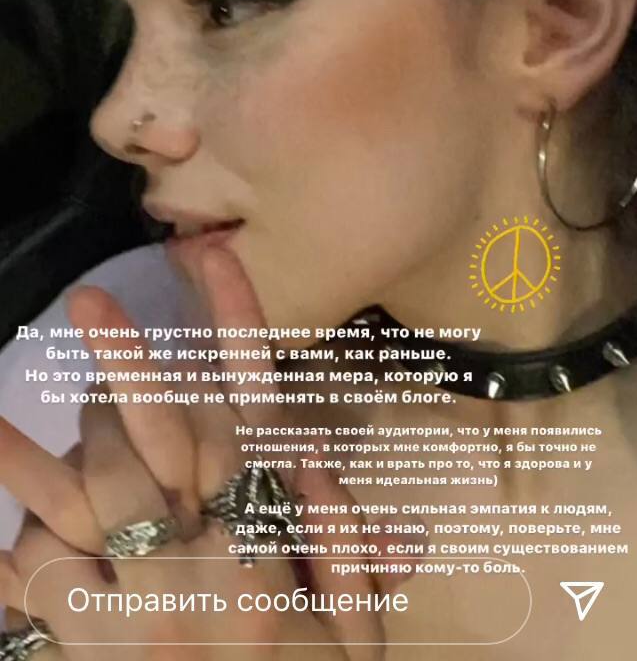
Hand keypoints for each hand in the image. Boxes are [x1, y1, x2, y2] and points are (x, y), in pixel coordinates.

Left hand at [0, 244, 387, 659]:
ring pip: (64, 519)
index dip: (231, 329)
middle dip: (119, 369)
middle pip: (148, 453)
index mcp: (266, 560)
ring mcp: (128, 628)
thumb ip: (343, 543)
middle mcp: (192, 580)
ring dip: (25, 461)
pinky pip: (26, 602)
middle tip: (90, 303)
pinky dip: (5, 559)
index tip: (210, 257)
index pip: (250, 420)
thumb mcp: (359, 639)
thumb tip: (304, 455)